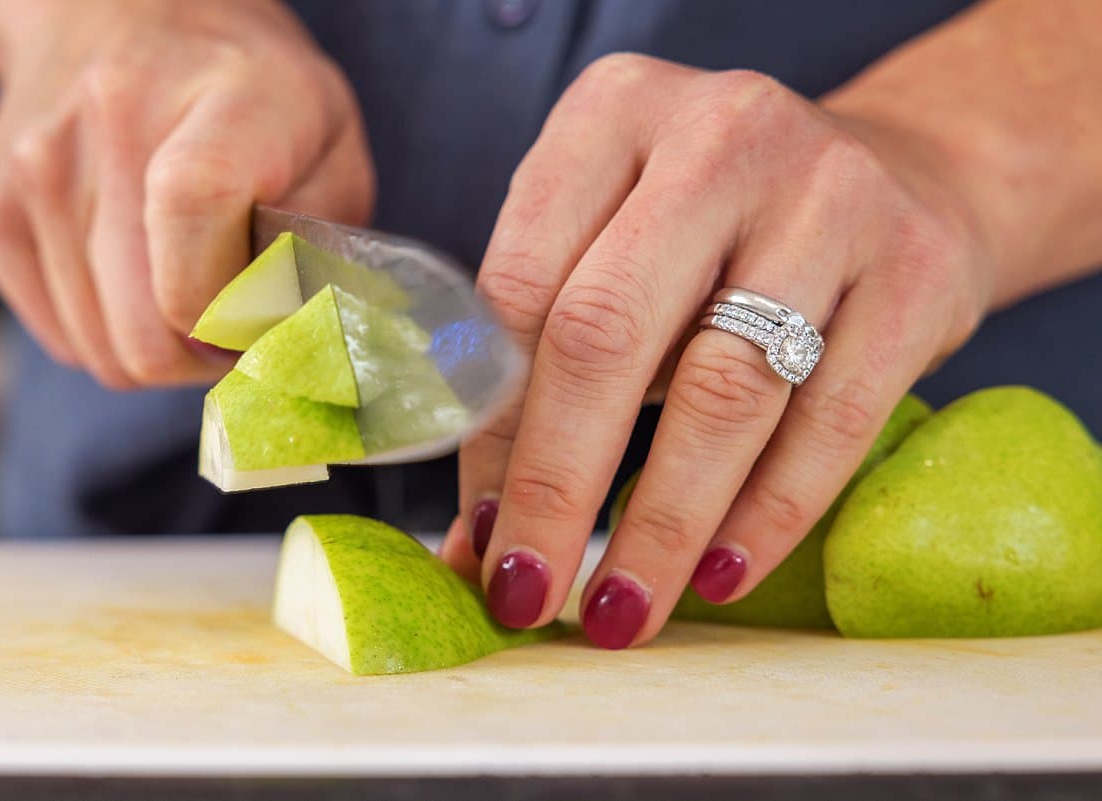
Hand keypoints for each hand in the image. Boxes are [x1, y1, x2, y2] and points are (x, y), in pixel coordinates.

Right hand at [0, 0, 372, 387]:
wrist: (127, 12)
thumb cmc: (253, 92)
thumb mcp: (331, 142)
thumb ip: (326, 244)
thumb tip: (290, 342)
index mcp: (228, 98)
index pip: (194, 212)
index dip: (227, 305)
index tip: (256, 317)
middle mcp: (115, 121)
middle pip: (141, 329)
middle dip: (201, 357)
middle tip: (233, 325)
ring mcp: (41, 163)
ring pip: (98, 350)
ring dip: (156, 347)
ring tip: (190, 290)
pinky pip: (58, 335)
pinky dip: (106, 332)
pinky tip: (138, 276)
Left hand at [440, 54, 991, 647]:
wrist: (902, 174)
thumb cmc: (722, 223)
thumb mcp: (619, 236)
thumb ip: (547, 348)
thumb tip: (479, 530)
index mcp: (611, 114)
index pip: (518, 290)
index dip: (490, 428)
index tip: (477, 531)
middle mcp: (719, 136)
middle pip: (606, 337)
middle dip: (555, 488)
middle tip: (527, 594)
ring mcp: (831, 196)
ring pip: (723, 391)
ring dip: (660, 523)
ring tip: (622, 608)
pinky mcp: (918, 270)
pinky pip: (830, 421)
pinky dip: (768, 513)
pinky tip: (720, 572)